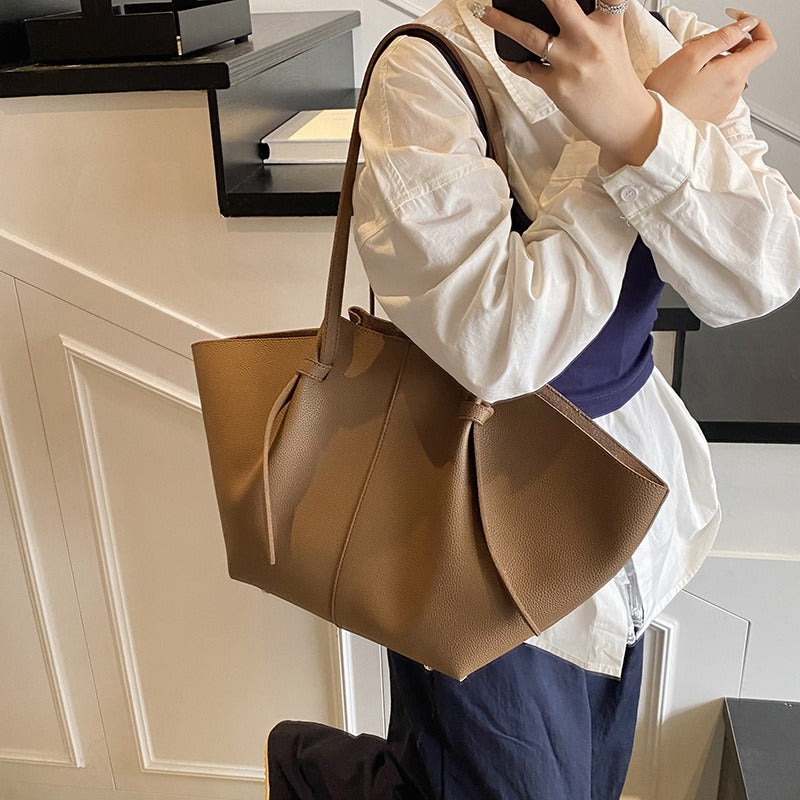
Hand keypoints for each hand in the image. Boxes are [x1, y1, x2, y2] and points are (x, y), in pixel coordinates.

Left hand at [475, 0, 659, 167]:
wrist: (624, 119)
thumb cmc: (615, 79)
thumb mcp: (614, 39)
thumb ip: (595, 17)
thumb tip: (565, 6)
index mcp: (608, 24)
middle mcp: (589, 40)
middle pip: (558, 2)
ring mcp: (571, 63)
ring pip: (529, 35)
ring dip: (502, 22)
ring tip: (483, 12)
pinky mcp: (557, 86)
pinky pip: (526, 69)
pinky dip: (512, 61)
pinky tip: (505, 55)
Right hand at [644, 10, 776, 125]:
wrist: (649, 127)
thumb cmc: (665, 94)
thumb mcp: (691, 54)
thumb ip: (723, 36)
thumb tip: (745, 26)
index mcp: (733, 73)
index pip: (766, 44)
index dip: (757, 27)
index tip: (740, 22)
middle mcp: (735, 92)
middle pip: (746, 58)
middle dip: (728, 46)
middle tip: (700, 48)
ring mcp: (726, 105)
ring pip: (732, 74)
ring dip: (718, 64)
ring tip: (690, 70)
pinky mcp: (715, 115)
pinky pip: (722, 90)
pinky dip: (711, 81)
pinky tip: (690, 85)